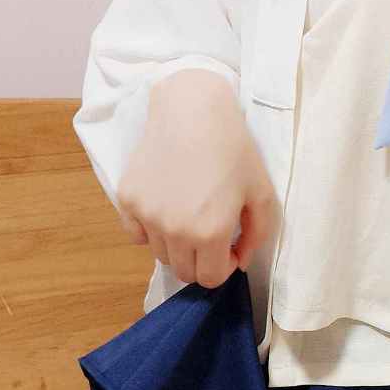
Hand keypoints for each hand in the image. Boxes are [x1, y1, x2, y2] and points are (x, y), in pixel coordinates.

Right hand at [116, 69, 276, 287]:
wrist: (192, 110)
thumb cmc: (234, 149)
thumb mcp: (262, 193)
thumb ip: (258, 236)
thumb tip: (240, 261)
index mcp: (210, 232)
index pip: (211, 279)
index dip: (225, 268)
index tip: (230, 248)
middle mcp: (174, 230)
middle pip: (184, 272)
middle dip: (202, 261)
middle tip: (211, 234)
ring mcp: (147, 215)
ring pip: (161, 254)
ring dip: (177, 246)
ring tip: (190, 216)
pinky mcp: (127, 199)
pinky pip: (136, 235)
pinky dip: (151, 231)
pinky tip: (166, 208)